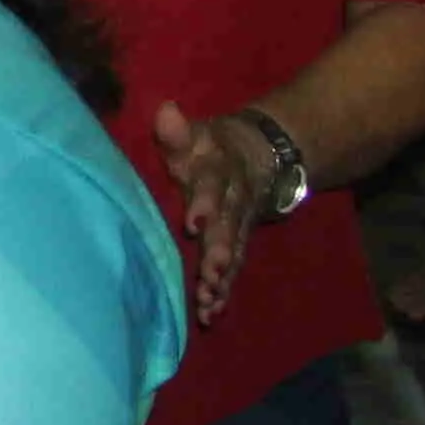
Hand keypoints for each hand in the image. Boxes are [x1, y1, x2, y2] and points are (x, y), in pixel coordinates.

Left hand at [151, 101, 277, 316]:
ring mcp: (237, 228)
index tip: (194, 220)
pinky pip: (232, 270)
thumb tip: (166, 110)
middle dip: (219, 251)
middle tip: (209, 273)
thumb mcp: (196, 135)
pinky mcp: (236, 245)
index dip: (205, 203)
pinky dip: (222, 291)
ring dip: (221, 279)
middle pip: (228, 229)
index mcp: (218, 174)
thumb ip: (178, 130)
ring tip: (208, 302)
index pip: (213, 187)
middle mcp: (232, 205)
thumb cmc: (210, 148)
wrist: (259, 156)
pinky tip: (211, 314)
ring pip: (232, 255)